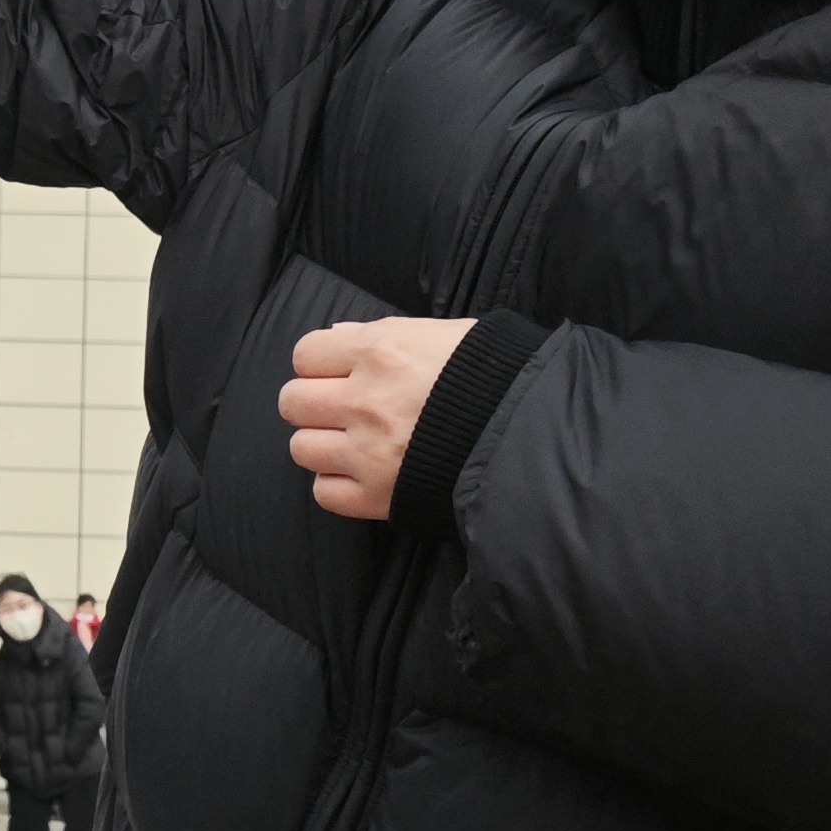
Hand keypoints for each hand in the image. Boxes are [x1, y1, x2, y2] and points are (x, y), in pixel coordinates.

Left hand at [282, 316, 480, 519]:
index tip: (340, 372)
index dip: (321, 363)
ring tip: (355, 442)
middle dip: (314, 403)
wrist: (537, 436)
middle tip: (343, 408)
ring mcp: (368, 453)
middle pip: (293, 402)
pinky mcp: (378, 497)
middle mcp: (366, 401)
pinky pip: (324, 492)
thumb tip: (337, 337)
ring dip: (323, 444)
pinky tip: (364, 473)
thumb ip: (384, 333)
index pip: (306, 354)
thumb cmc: (497, 377)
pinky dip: (338, 484)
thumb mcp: (445, 334)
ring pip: (301, 448)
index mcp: (381, 352)